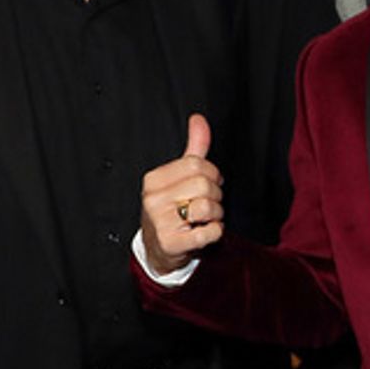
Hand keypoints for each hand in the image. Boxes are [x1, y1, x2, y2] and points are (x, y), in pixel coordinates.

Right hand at [141, 114, 224, 274]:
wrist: (158, 249)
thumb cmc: (172, 209)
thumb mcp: (178, 178)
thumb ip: (193, 149)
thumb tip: (198, 119)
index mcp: (154, 179)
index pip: (196, 164)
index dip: (211, 174)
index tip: (208, 184)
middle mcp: (153, 199)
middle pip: (204, 184)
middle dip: (215, 195)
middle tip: (206, 205)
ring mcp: (160, 222)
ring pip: (208, 207)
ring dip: (216, 215)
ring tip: (204, 219)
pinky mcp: (172, 243)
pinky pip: (210, 232)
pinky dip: (215, 232)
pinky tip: (204, 232)